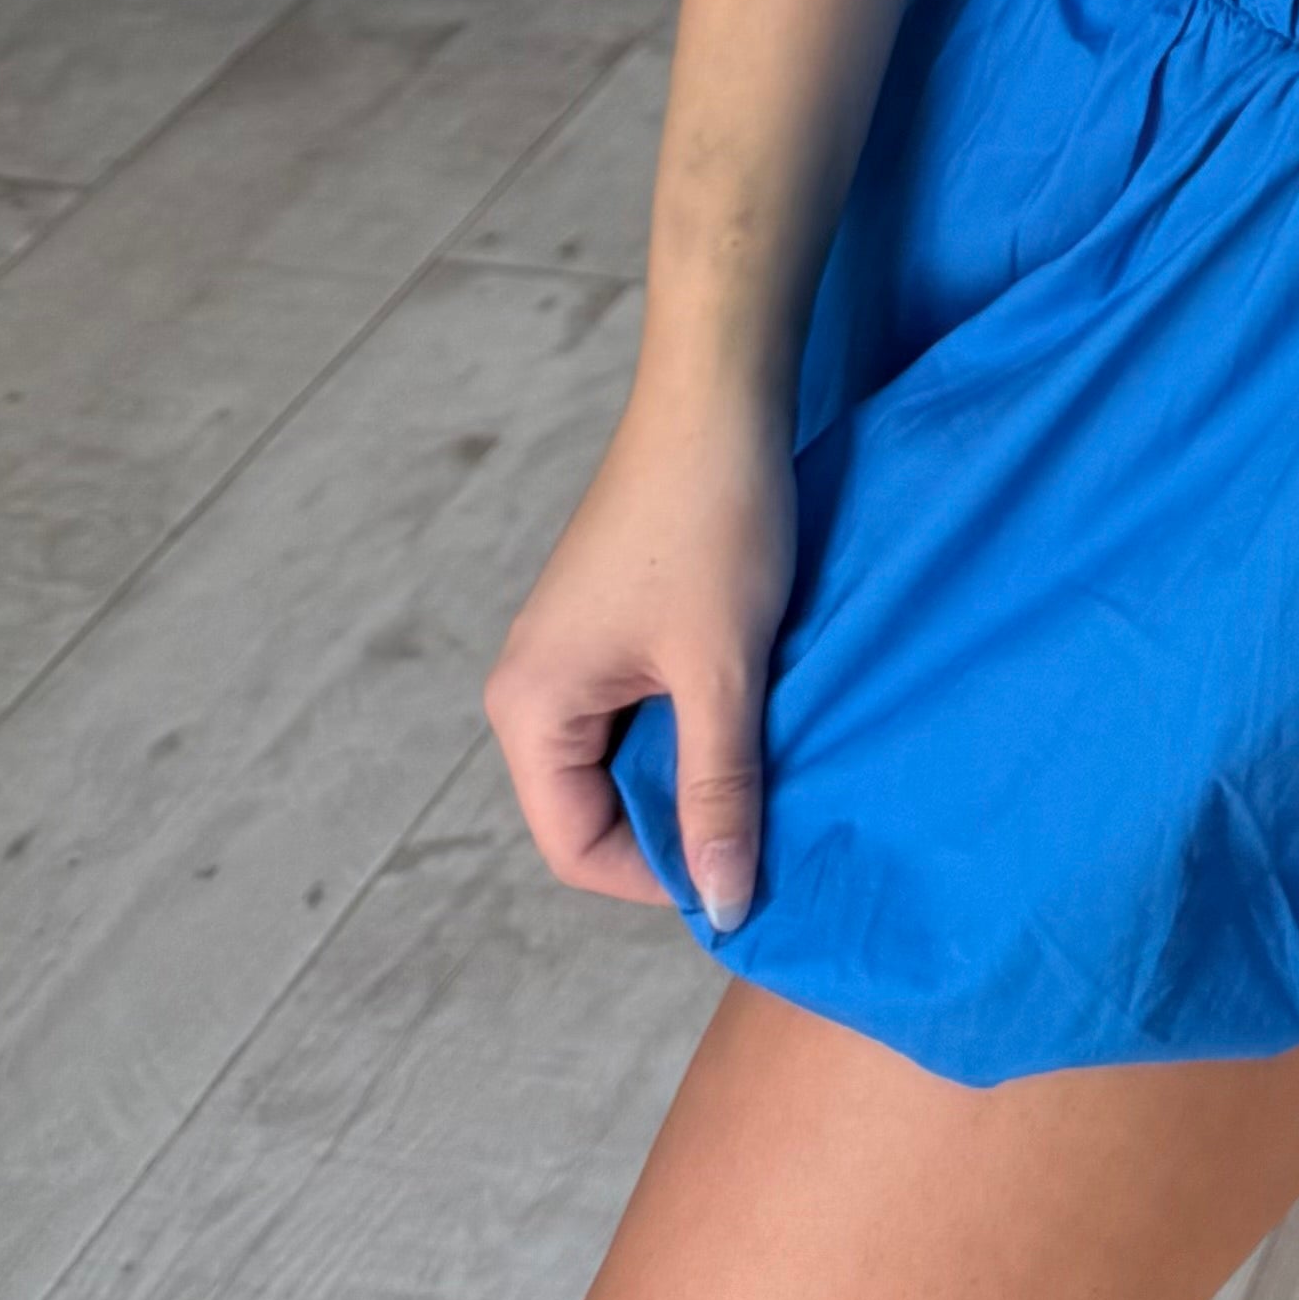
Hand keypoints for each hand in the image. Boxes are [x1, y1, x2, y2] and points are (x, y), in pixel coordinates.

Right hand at [483, 375, 795, 929]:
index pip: (574, 847)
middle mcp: (533, 684)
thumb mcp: (721, 671)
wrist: (720, 396)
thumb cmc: (713, 523)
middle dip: (679, 824)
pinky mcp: (612, 621)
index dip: (656, 876)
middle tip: (766, 824)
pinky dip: (698, 721)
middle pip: (596, 806)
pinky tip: (757, 710)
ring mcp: (571, 650)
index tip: (742, 873)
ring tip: (768, 765)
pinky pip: (645, 707)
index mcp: (530, 706)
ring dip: (696, 770)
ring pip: (630, 756)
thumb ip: (719, 792)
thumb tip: (722, 903)